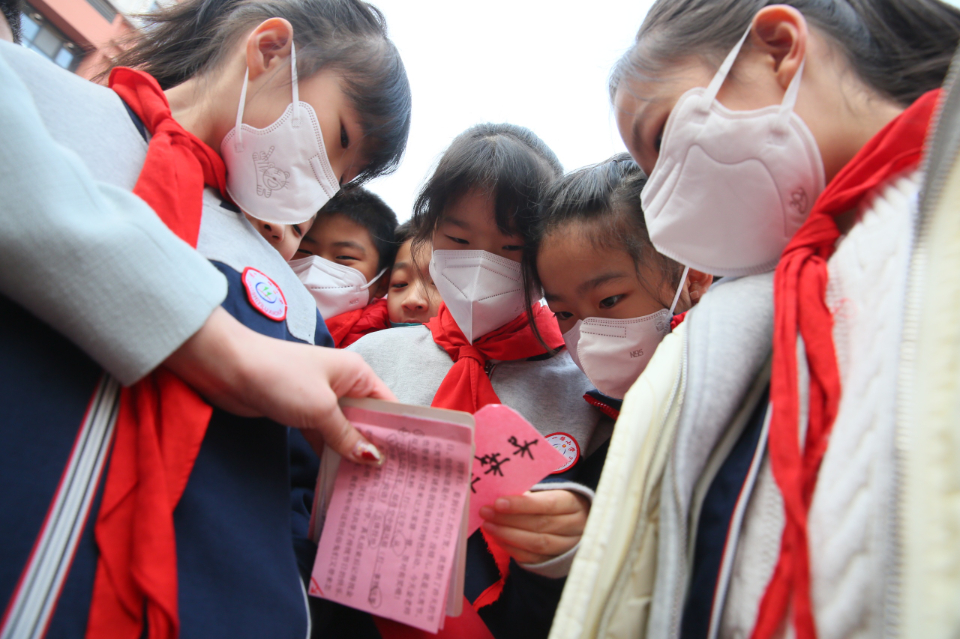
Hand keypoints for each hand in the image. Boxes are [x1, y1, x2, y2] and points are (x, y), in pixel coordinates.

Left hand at [163, 307, 394, 465]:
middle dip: (376, 447)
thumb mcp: (320, 409)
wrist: (228, 367)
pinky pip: (323, 436)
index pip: (387, 405)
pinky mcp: (300, 413)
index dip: (398, 432)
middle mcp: (343, 385)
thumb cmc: (281, 378)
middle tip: (392, 481)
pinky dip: (329, 453)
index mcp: (357, 374)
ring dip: (351, 454)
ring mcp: (321, 400)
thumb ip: (347, 436)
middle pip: (367, 420)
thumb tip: (374, 459)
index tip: (410, 462)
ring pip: (344, 431)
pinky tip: (339, 476)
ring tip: (369, 485)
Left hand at [478, 489, 589, 564]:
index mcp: (574, 504)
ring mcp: (566, 546)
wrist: (573, 525)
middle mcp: (574, 527)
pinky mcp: (555, 561)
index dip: (523, 504)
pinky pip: (532, 558)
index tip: (498, 502)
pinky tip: (497, 538)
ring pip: (536, 543)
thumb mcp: (549, 493)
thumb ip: (530, 494)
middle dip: (509, 519)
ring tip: (488, 525)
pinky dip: (512, 548)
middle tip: (486, 512)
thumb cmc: (554, 503)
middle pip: (540, 524)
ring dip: (508, 534)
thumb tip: (502, 496)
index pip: (549, 504)